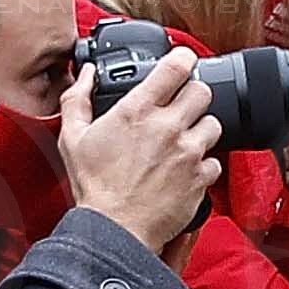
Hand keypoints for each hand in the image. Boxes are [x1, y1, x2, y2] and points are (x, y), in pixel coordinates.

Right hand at [59, 50, 219, 255]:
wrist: (115, 230)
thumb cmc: (95, 188)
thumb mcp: (72, 137)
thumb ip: (77, 99)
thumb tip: (85, 75)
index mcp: (137, 110)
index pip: (176, 67)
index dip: (183, 58)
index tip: (183, 60)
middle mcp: (167, 127)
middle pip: (202, 91)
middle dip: (193, 95)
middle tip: (182, 106)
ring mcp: (187, 153)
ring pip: (213, 124)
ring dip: (201, 128)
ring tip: (184, 140)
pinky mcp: (200, 179)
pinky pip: (215, 162)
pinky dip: (204, 164)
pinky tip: (186, 168)